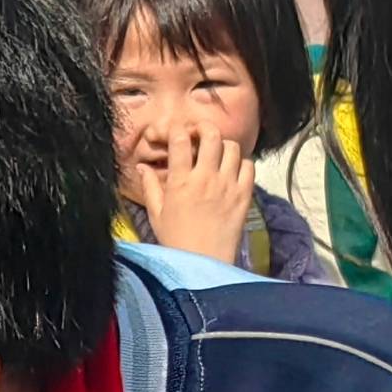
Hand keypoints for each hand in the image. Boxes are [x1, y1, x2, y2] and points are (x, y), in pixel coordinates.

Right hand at [133, 119, 258, 265]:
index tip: (177, 133)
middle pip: (211, 135)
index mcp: (180, 182)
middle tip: (200, 133)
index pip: (180, 141)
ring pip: (232, 147)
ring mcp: (228, 185)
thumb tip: (142, 167)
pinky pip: (249, 166)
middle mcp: (205, 178)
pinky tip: (232, 170)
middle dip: (205, 128)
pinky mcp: (244, 195)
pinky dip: (241, 162)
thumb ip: (150, 186)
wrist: (204, 263)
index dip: (178, 130)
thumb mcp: (156, 213)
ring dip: (223, 145)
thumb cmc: (176, 240)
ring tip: (217, 153)